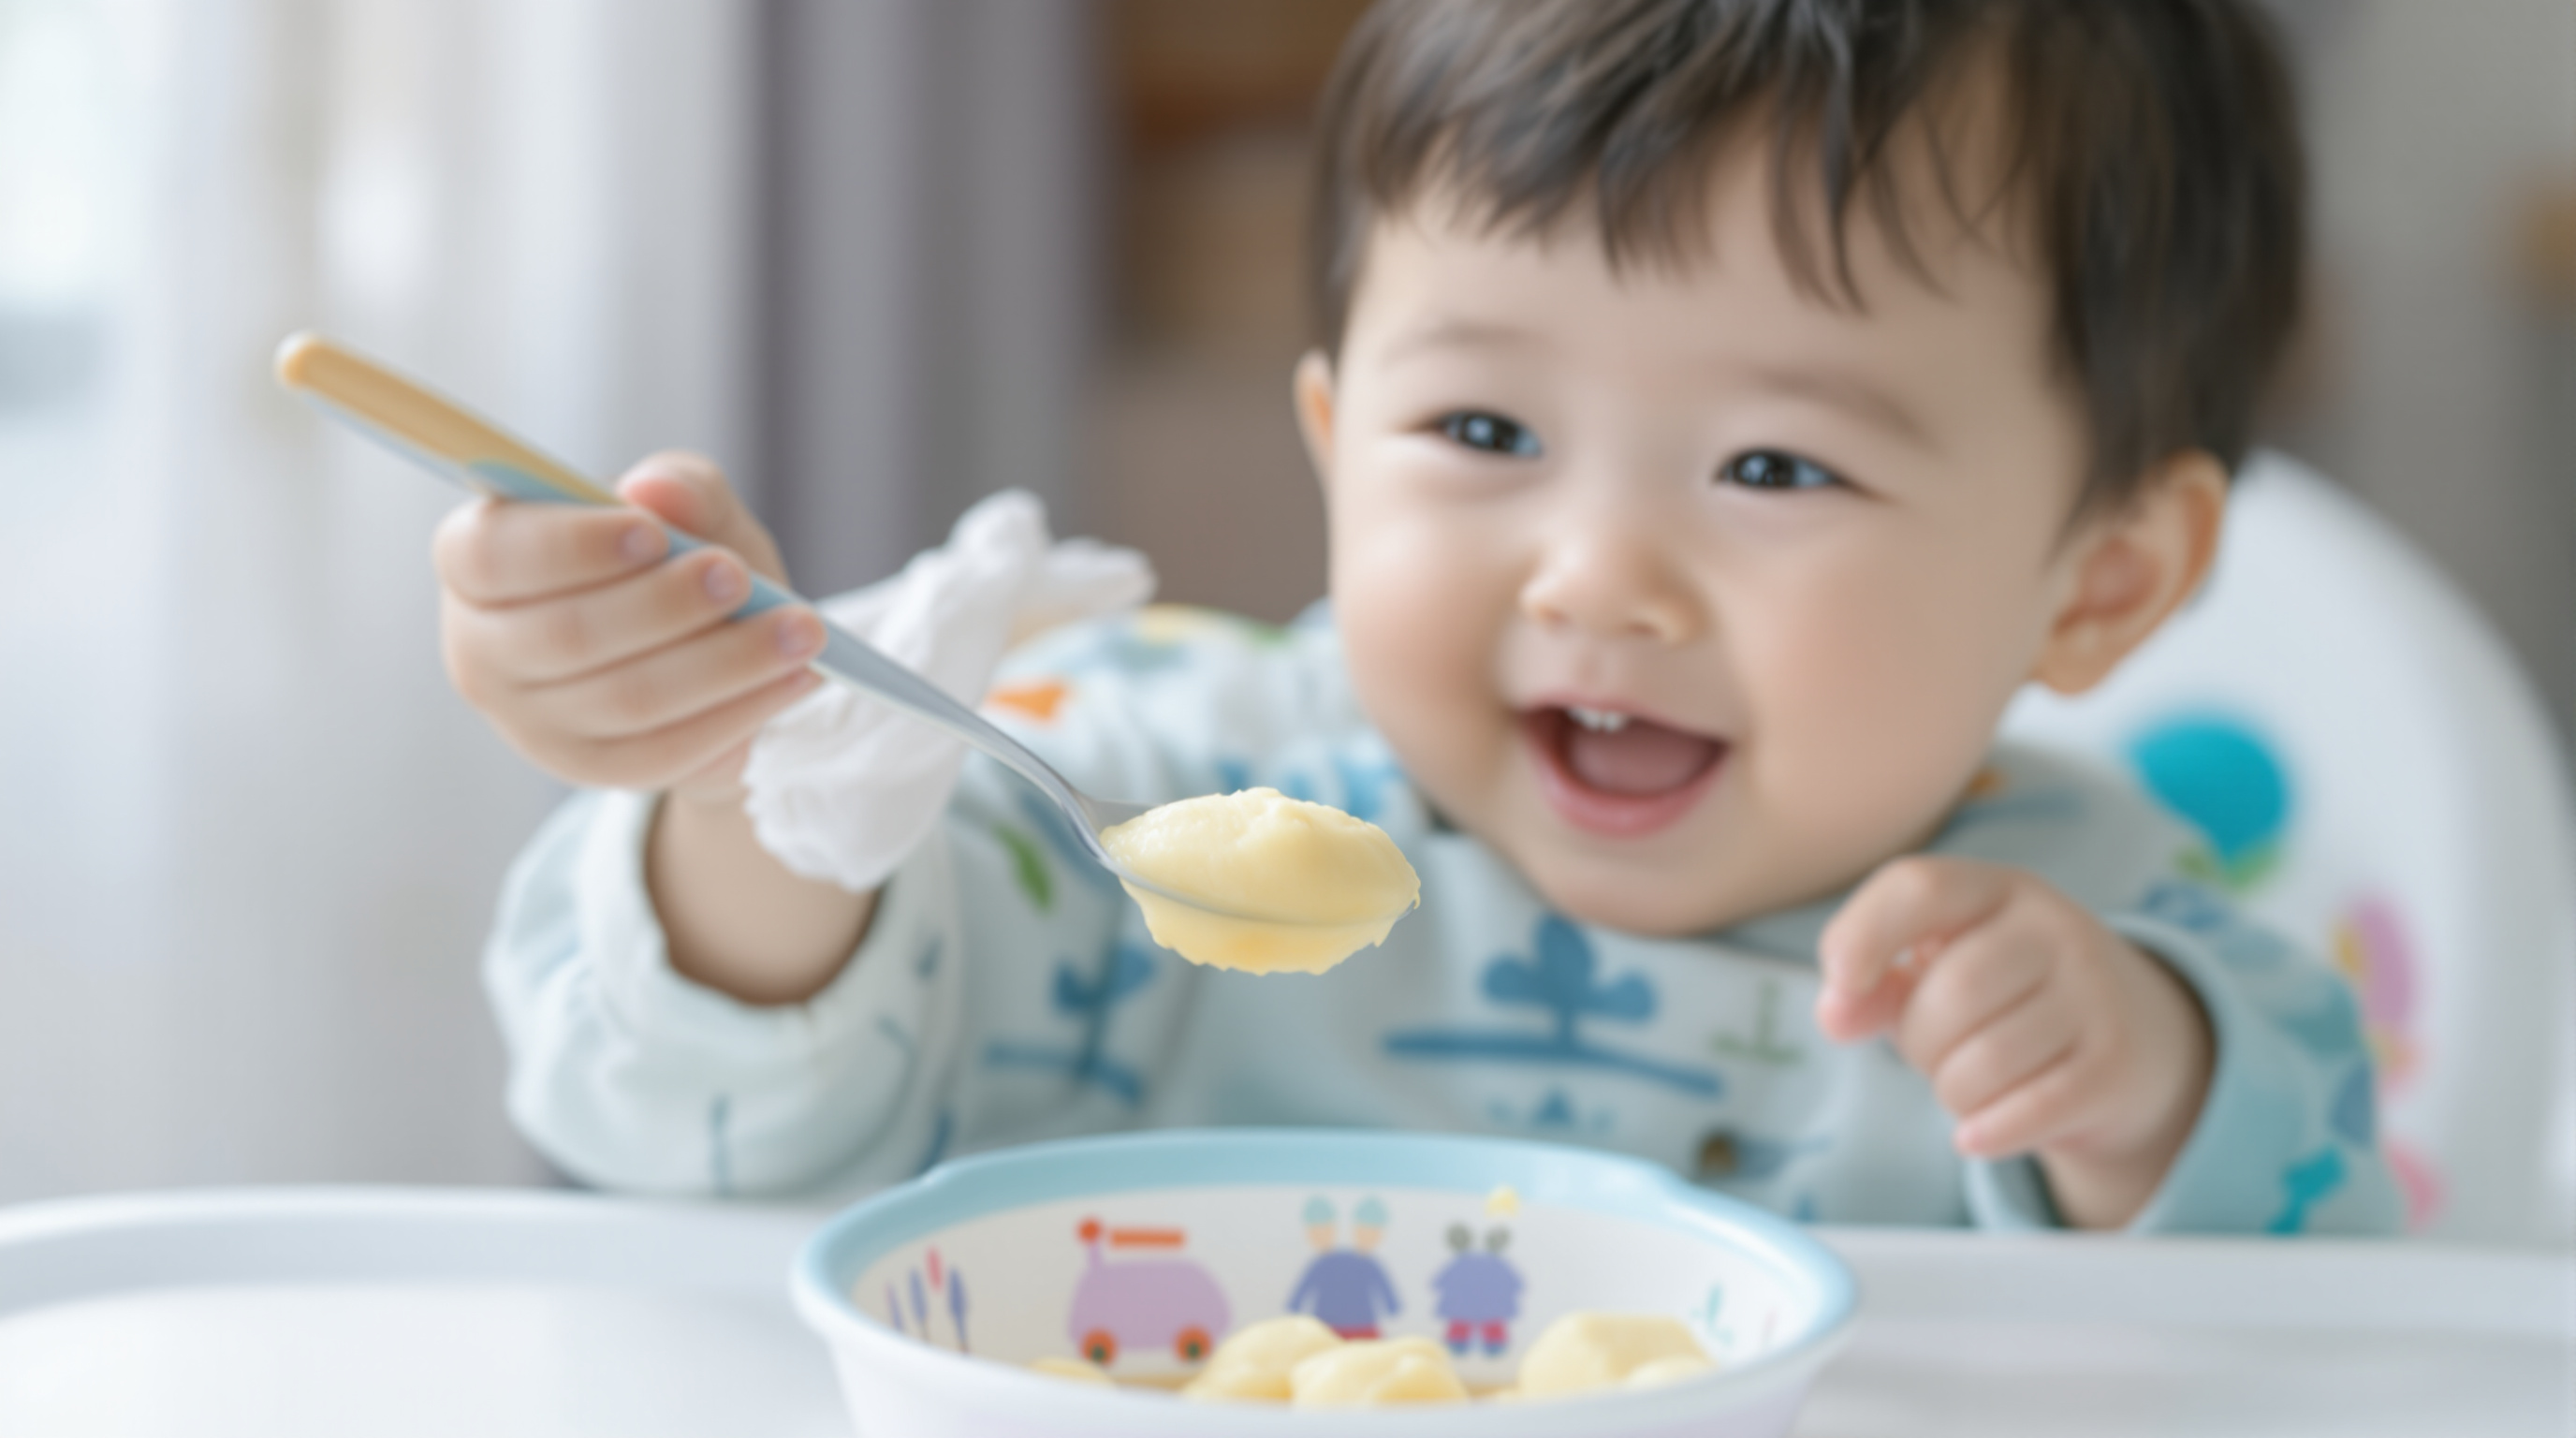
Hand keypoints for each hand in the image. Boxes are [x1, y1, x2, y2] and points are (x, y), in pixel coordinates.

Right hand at [434, 451, 825, 805]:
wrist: (708, 655)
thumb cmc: (681, 561)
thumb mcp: (694, 511)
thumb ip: (681, 487)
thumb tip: (656, 491)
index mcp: (477, 558)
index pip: (490, 555)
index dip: (570, 545)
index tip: (653, 533)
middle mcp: (481, 645)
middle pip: (565, 634)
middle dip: (665, 605)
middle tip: (741, 577)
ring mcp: (529, 719)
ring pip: (625, 700)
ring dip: (724, 664)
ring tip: (799, 631)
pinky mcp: (587, 769)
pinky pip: (662, 753)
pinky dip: (736, 716)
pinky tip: (793, 681)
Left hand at [1814, 856, 2212, 1227]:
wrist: (2135, 1040)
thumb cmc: (2003, 1000)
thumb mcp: (1937, 972)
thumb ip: (1870, 985)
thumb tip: (1833, 1013)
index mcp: (1996, 889)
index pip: (1919, 887)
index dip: (1863, 934)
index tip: (1840, 983)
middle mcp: (2055, 928)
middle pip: (1950, 993)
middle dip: (1919, 1042)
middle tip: (1937, 1050)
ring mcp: (2094, 994)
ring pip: (1982, 1063)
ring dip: (1952, 1091)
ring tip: (1969, 1080)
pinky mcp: (2114, 1064)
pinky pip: (2026, 1111)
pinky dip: (1985, 1131)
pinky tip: (1977, 1132)